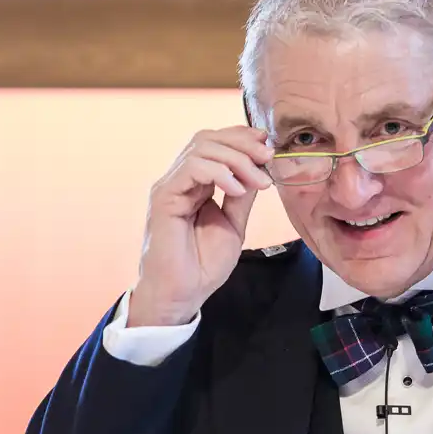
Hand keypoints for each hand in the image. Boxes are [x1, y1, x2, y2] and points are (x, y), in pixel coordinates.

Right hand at [128, 126, 274, 326]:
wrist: (182, 294)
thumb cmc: (202, 266)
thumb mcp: (233, 223)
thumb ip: (242, 195)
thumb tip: (259, 167)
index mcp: (195, 184)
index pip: (214, 143)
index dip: (241, 138)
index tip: (268, 147)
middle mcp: (180, 180)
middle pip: (208, 138)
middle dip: (242, 143)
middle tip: (267, 158)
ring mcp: (170, 186)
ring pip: (201, 147)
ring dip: (236, 158)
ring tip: (257, 181)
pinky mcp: (164, 197)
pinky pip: (192, 168)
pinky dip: (219, 172)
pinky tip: (237, 190)